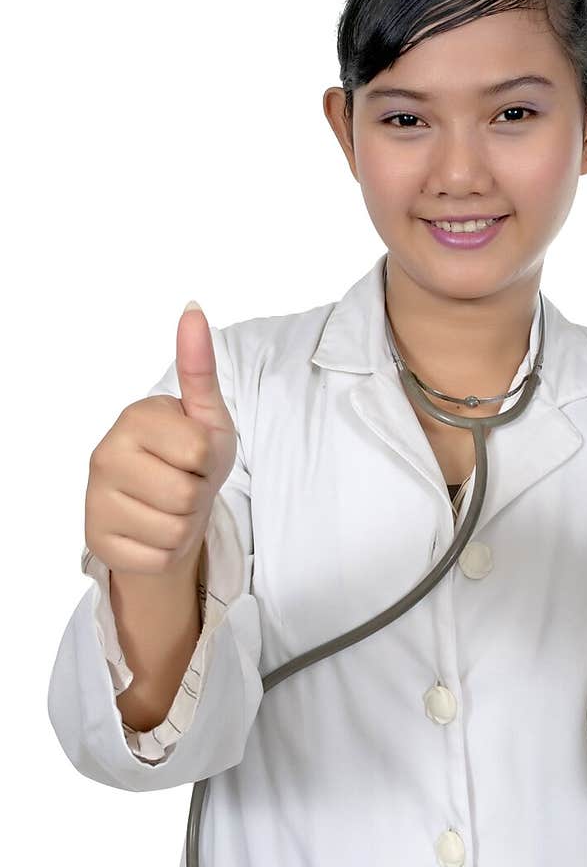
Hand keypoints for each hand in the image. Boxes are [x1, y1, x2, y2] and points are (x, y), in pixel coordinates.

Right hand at [85, 303, 237, 576]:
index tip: (196, 455)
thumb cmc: (190, 457)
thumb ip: (199, 368)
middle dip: (199, 496)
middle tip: (185, 484)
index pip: (199, 450)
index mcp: (134, 418)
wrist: (166, 509)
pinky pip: (158, 557)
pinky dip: (168, 551)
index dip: (210, 460)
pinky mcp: (98, 540)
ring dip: (185, 525)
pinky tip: (155, 531)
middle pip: (187, 494)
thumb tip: (193, 309)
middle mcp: (104, 455)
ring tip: (172, 507)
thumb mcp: (206, 416)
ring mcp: (96, 500)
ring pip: (173, 531)